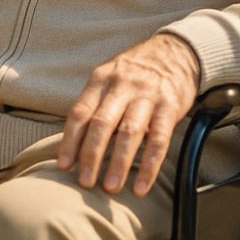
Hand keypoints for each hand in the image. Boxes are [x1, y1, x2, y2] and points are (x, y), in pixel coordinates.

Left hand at [58, 34, 199, 196]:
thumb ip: (94, 104)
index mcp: (102, 79)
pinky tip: (141, 186)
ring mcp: (147, 94)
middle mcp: (122, 85)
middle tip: (85, 182)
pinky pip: (159, 139)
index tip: (64, 166)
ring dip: (119, 163)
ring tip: (110, 187)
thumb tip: (73, 147)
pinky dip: (149, 166)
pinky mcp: (170, 105)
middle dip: (91, 155)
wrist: (176, 52)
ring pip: (129, 132)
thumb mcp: (110, 78)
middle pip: (102, 123)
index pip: (81, 112)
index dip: (70, 140)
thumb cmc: (135, 73)